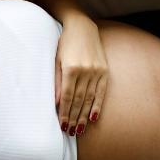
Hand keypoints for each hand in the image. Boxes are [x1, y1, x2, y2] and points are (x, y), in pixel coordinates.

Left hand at [55, 15, 108, 136]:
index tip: (62, 125)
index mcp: (71, 69)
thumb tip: (55, 103)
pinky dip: (97, 106)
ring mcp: (96, 71)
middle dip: (73, 118)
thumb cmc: (65, 44)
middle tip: (70, 132)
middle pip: (78, 100)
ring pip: (89, 99)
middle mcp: (85, 71)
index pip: (66, 97)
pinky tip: (93, 118)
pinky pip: (101, 92)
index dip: (64, 113)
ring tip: (79, 129)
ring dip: (84, 116)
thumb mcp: (56, 60)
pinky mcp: (104, 71)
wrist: (82, 27)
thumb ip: (56, 82)